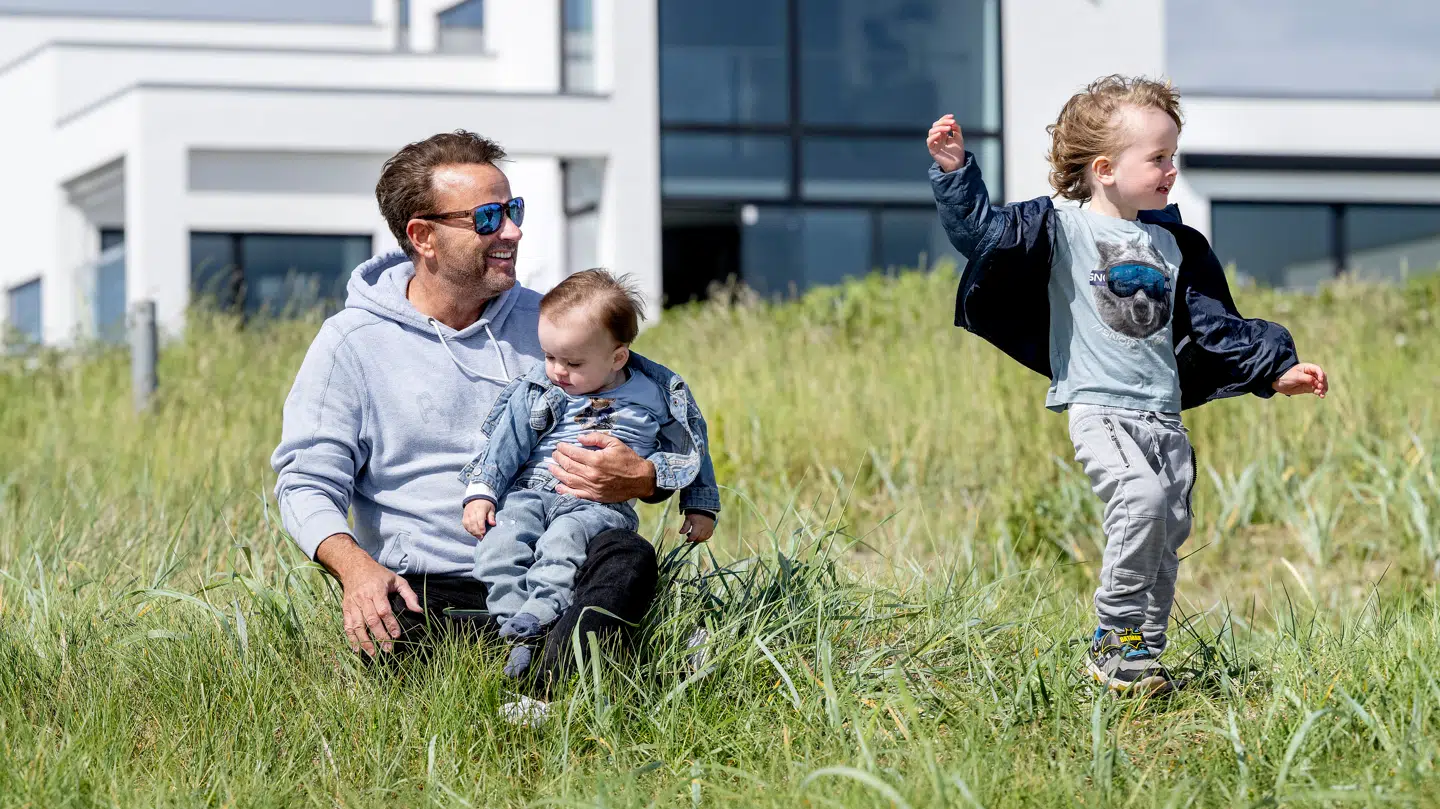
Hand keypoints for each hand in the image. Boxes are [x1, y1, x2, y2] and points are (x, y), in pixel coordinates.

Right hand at [315, 533, 422, 656]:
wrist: (354, 566)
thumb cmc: (378, 574)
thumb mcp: (397, 580)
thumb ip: (409, 595)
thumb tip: (419, 611)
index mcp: (377, 590)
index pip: (383, 610)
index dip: (390, 624)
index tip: (397, 635)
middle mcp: (363, 598)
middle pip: (371, 620)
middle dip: (380, 636)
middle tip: (388, 649)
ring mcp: (352, 604)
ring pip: (357, 625)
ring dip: (365, 641)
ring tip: (373, 654)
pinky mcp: (345, 608)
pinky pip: (347, 625)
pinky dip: (351, 638)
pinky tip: (357, 649)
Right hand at [463, 499, 496, 537]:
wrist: (476, 497)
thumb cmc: (486, 504)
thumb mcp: (491, 508)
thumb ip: (491, 516)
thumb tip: (493, 524)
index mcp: (480, 508)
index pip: (479, 519)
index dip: (481, 527)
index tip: (483, 533)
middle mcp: (472, 511)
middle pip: (473, 523)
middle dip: (476, 531)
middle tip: (481, 538)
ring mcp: (467, 513)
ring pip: (467, 524)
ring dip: (472, 531)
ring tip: (477, 536)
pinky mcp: (464, 516)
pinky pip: (464, 524)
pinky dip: (468, 529)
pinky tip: (472, 533)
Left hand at [550, 432, 656, 502]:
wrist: (641, 480)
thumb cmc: (628, 460)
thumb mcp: (615, 443)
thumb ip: (596, 438)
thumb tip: (579, 438)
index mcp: (596, 460)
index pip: (573, 453)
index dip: (563, 448)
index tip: (558, 445)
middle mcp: (591, 474)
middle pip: (568, 466)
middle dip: (559, 459)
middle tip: (554, 454)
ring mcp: (592, 487)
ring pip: (568, 480)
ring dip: (557, 473)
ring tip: (551, 467)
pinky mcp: (594, 496)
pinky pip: (576, 494)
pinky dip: (565, 490)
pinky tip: (558, 486)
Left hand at [681, 512, 714, 542]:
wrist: (704, 507)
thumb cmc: (694, 512)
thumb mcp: (688, 518)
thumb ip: (685, 526)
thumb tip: (681, 533)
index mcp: (698, 525)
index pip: (694, 536)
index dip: (690, 539)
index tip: (687, 540)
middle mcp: (704, 528)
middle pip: (699, 538)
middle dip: (694, 539)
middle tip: (690, 536)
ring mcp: (709, 528)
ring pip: (705, 538)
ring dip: (699, 539)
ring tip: (696, 535)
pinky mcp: (712, 528)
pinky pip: (709, 535)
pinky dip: (705, 537)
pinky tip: (701, 535)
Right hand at [927, 114, 964, 172]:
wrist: (958, 163)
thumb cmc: (957, 151)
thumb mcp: (958, 137)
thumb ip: (956, 128)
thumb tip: (952, 122)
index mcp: (943, 134)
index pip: (940, 123)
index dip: (945, 118)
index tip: (952, 117)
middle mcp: (937, 137)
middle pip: (935, 125)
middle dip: (944, 122)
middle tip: (952, 123)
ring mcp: (934, 143)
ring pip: (931, 131)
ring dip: (940, 128)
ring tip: (948, 129)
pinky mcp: (932, 149)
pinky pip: (929, 141)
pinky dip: (933, 136)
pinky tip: (940, 134)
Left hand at [1273, 363, 1328, 397]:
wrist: (1278, 383)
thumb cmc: (1286, 376)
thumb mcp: (1296, 376)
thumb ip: (1307, 378)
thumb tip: (1317, 382)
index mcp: (1307, 368)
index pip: (1317, 370)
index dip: (1321, 374)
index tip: (1320, 380)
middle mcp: (1310, 374)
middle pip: (1321, 377)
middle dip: (1323, 383)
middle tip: (1320, 388)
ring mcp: (1310, 381)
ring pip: (1320, 384)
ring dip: (1323, 389)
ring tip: (1322, 394)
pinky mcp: (1309, 388)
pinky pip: (1317, 390)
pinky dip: (1320, 393)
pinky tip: (1321, 396)